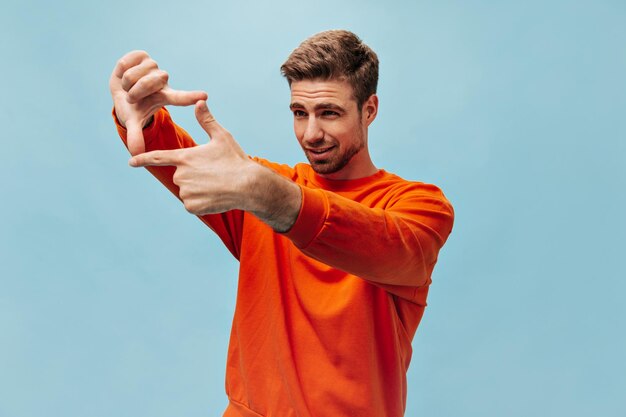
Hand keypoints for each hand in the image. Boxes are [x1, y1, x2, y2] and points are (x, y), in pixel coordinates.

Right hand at [109, 50, 206, 154]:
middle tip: (131, 97)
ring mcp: (153, 67)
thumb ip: (136, 136)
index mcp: (165, 97)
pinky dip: (121, 70)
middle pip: (152, 81)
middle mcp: (162, 81)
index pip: (180, 97)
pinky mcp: (141, 55)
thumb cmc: (131, 107)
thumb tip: (135, 154)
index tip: (205, 96)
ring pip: (137, 73)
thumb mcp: (133, 121)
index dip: (191, 97)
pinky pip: (126, 62)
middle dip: (137, 91)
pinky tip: (123, 73)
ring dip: (127, 82)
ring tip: (127, 86)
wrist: (119, 89)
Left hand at [129, 100, 255, 214]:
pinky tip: (215, 197)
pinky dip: (202, 203)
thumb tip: (200, 102)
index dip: (142, 159)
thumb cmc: (235, 160)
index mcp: (184, 157)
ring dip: (198, 190)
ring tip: (216, 186)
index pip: (157, 157)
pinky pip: (192, 205)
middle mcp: (181, 175)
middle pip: (180, 176)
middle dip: (193, 176)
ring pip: (187, 191)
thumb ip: (206, 121)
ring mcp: (185, 192)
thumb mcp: (221, 137)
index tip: (131, 162)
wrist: (248, 186)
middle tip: (213, 174)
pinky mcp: (192, 207)